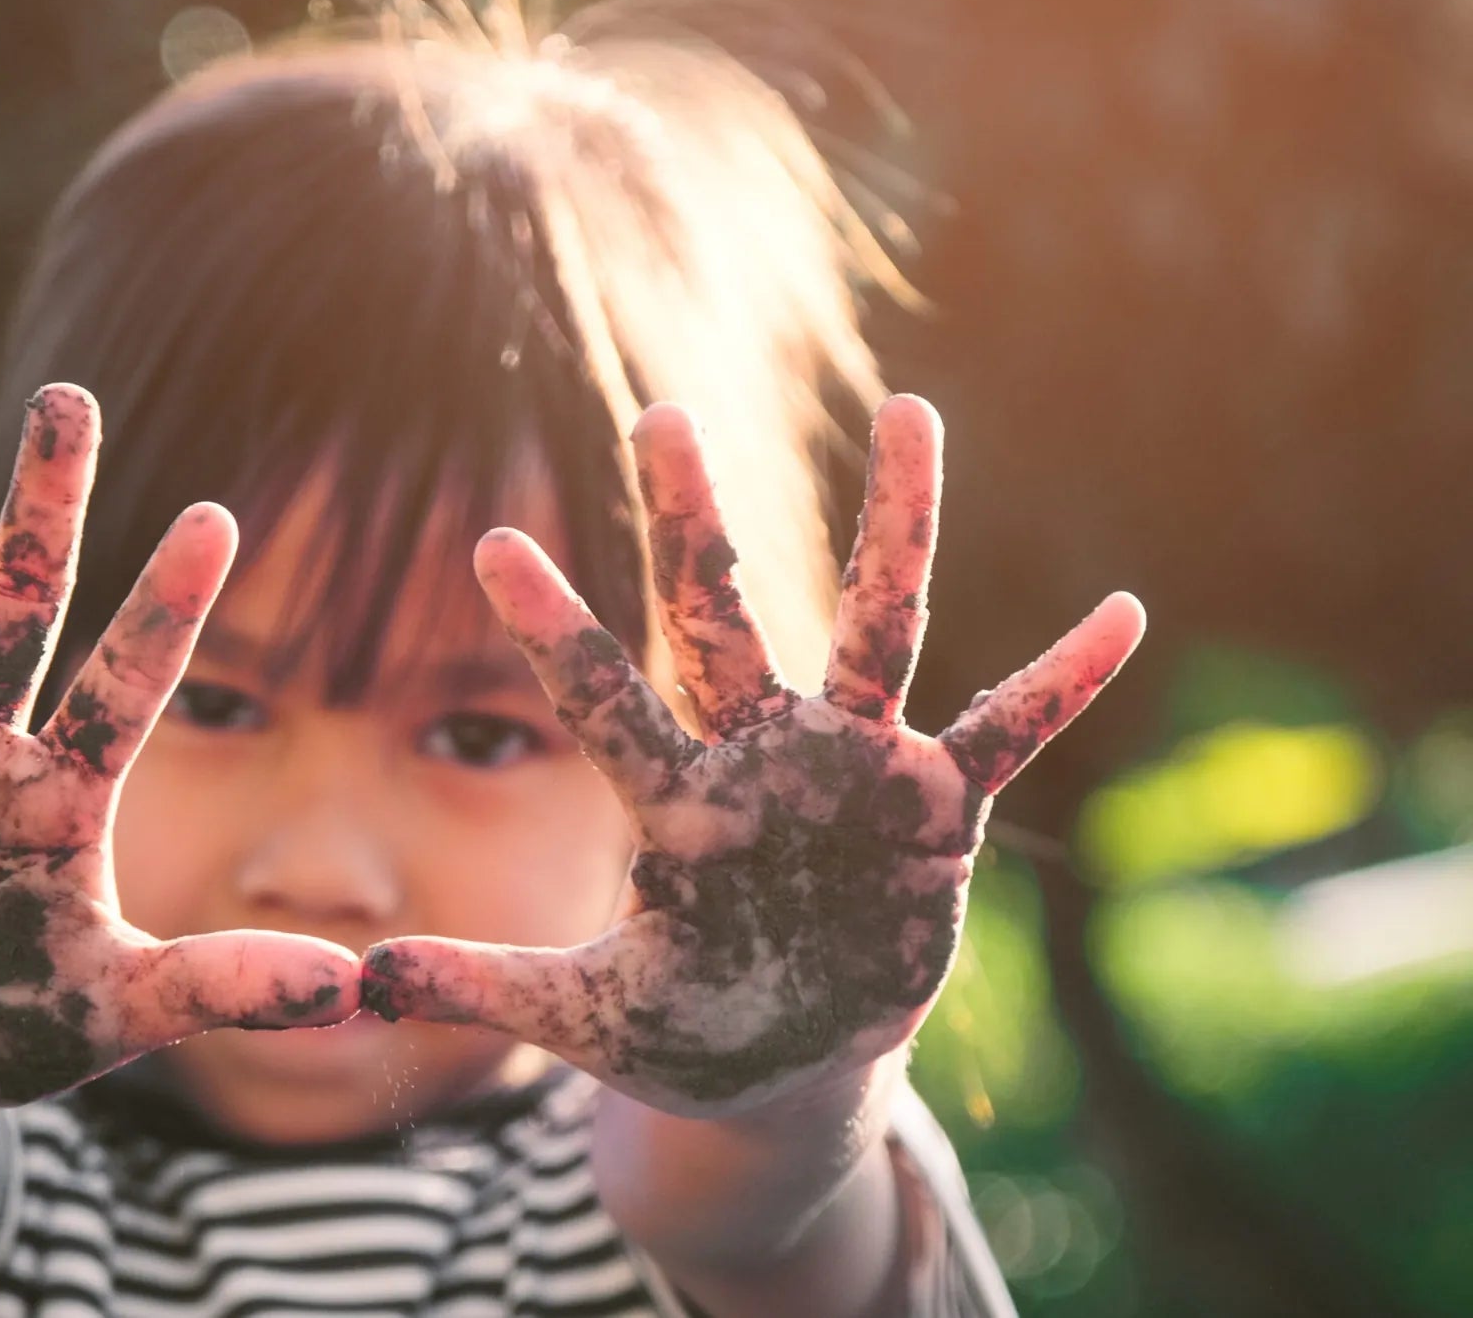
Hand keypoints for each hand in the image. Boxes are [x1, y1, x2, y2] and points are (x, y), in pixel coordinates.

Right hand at [0, 385, 355, 1105]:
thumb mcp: (115, 1008)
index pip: (127, 679)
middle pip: (20, 609)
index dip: (168, 605)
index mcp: (61, 787)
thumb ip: (222, 984)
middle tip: (71, 400)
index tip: (218, 516)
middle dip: (44, 511)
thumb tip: (357, 991)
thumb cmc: (2, 1013)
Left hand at [360, 397, 1142, 1116]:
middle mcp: (760, 758)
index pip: (603, 697)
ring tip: (912, 413)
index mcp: (676, 801)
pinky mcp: (933, 810)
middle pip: (723, 617)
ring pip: (874, 629)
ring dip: (894, 528)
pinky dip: (1062, 681)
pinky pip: (1008, 732)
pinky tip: (1123, 613)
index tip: (491, 542)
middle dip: (695, 520)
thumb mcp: (584, 1018)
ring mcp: (852, 773)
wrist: (784, 1064)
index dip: (553, 627)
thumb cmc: (682, 1030)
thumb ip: (482, 989)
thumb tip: (353, 982)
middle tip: (658, 411)